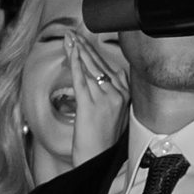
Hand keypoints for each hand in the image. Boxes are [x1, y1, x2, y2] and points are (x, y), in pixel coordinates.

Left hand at [62, 20, 129, 166]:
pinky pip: (81, 78)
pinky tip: (71, 51)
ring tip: (68, 38)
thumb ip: (109, 97)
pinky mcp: (90, 105)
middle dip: (84, 46)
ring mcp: (104, 98)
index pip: (110, 67)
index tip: (84, 42)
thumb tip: (98, 84)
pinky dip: (75, 62)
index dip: (95, 53)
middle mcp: (118, 93)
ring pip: (89, 67)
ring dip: (77, 50)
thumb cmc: (103, 142)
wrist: (99, 160)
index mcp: (126, 94)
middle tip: (72, 34)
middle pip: (99, 63)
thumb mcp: (113, 115)